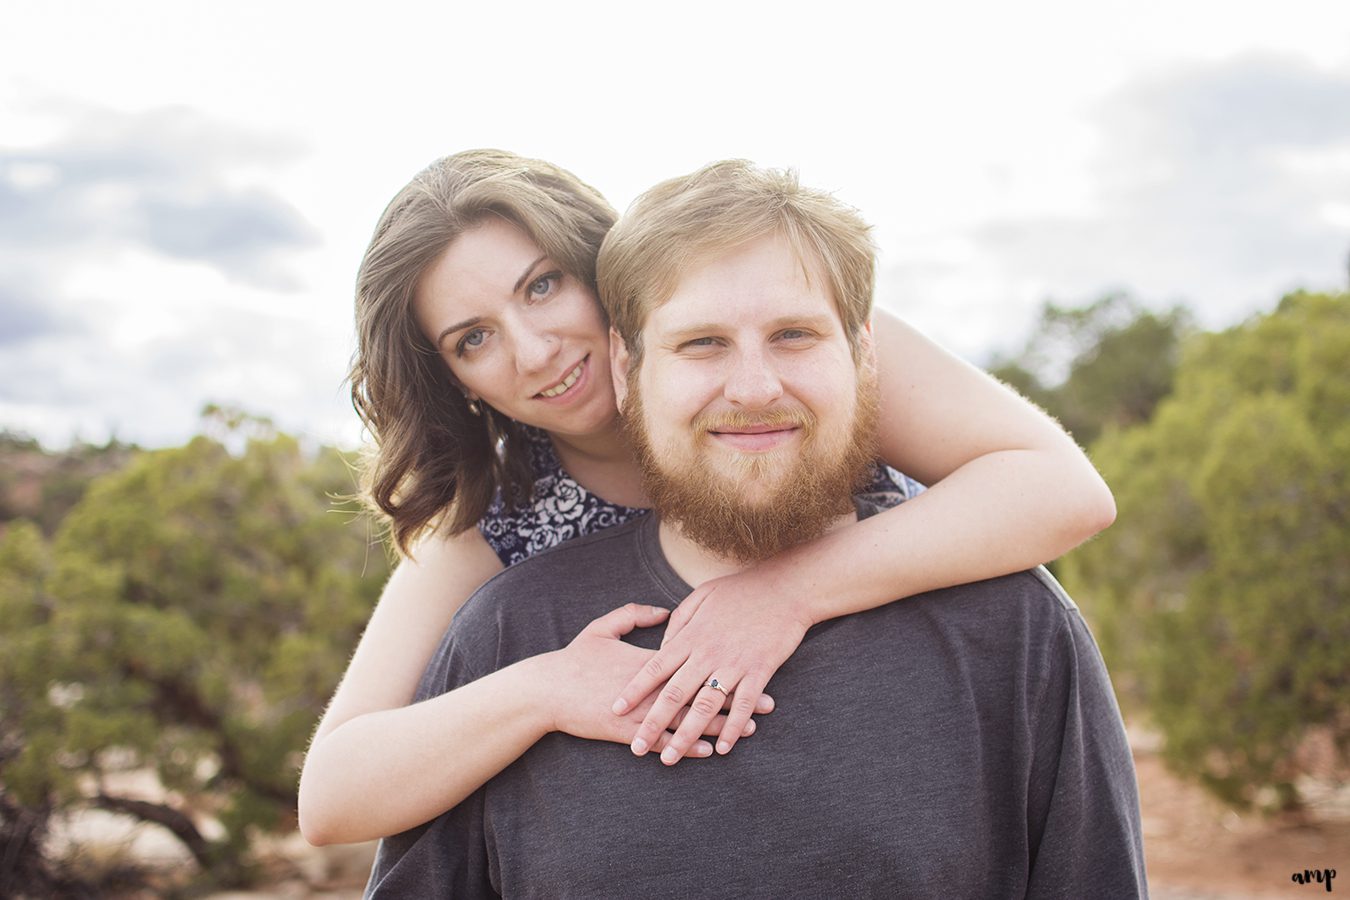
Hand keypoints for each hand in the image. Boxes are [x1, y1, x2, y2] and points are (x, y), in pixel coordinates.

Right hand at [545, 604, 759, 757]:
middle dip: (737, 697)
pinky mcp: (628, 733)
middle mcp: (651, 687)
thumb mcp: (602, 627)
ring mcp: (641, 712)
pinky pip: (666, 741)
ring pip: (689, 720)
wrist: (546, 691)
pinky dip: (689, 746)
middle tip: (769, 702)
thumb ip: (633, 614)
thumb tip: (664, 610)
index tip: (753, 662)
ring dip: (721, 726)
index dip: (726, 664)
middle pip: (703, 692)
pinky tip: (711, 750)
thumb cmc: (574, 659)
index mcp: (649, 660)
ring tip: (749, 729)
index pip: (697, 661)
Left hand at [610, 571, 808, 764]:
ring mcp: (734, 663)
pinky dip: (731, 728)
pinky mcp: (760, 670)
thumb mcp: (702, 595)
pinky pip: (743, 704)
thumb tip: (663, 644)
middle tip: (636, 747)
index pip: (655, 666)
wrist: (785, 588)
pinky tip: (721, 748)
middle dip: (653, 723)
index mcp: (691, 635)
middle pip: (674, 693)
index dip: (635, 689)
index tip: (617, 709)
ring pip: (705, 706)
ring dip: (686, 734)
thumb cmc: (742, 589)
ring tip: (670, 757)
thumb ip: (680, 621)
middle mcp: (708, 653)